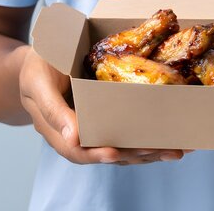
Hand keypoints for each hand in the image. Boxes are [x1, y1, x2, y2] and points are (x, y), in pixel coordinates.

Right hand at [19, 47, 185, 164]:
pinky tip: (171, 136)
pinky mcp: (108, 118)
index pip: (76, 150)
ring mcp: (94, 127)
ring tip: (176, 150)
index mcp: (56, 130)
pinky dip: (149, 136)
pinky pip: (128, 132)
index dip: (96, 154)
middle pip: (107, 153)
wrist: (42, 58)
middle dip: (137, 155)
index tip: (115, 153)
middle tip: (164, 151)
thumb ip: (52, 109)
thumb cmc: (37, 68)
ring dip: (150, 151)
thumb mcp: (38, 82)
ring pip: (123, 146)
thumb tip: (73, 138)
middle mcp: (77, 135)